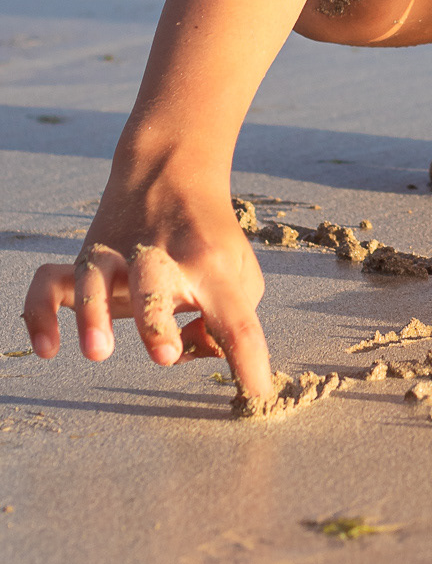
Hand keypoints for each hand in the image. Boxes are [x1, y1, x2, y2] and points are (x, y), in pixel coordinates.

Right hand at [22, 182, 273, 400]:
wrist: (171, 169)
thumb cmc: (209, 236)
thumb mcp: (238, 270)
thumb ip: (230, 319)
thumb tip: (197, 354)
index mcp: (210, 264)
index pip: (235, 316)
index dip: (249, 359)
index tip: (258, 393)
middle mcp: (161, 256)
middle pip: (155, 282)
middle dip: (157, 320)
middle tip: (165, 355)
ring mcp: (118, 253)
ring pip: (96, 277)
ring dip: (94, 314)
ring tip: (99, 353)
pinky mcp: (86, 256)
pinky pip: (48, 282)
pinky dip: (40, 312)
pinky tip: (47, 349)